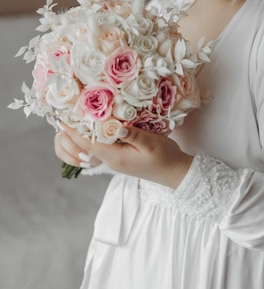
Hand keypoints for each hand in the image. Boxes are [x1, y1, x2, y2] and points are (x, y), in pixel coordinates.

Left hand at [55, 124, 192, 188]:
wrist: (175, 173)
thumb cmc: (165, 157)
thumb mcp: (151, 142)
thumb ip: (133, 134)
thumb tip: (116, 126)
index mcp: (116, 157)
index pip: (88, 144)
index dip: (74, 132)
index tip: (63, 119)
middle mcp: (112, 160)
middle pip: (86, 147)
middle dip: (74, 133)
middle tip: (66, 115)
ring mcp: (115, 160)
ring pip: (93, 147)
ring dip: (83, 135)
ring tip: (76, 119)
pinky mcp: (121, 158)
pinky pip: (102, 147)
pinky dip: (95, 137)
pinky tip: (97, 126)